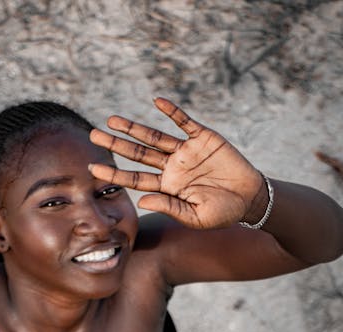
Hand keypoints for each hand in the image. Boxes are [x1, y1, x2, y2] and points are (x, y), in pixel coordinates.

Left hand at [89, 97, 266, 229]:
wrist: (250, 198)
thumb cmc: (223, 212)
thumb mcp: (195, 216)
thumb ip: (169, 207)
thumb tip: (142, 199)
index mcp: (167, 187)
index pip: (134, 178)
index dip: (114, 173)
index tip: (93, 168)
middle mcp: (172, 168)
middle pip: (137, 154)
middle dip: (115, 145)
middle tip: (92, 135)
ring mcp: (185, 152)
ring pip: (153, 137)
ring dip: (133, 128)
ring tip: (112, 120)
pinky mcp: (203, 138)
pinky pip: (184, 122)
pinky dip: (171, 112)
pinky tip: (156, 102)